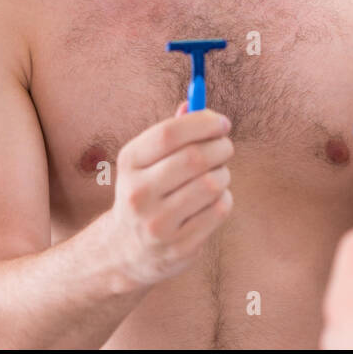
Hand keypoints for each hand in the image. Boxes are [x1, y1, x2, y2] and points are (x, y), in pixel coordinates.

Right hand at [105, 101, 233, 288]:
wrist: (126, 250)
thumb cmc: (147, 191)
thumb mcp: (147, 160)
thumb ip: (172, 132)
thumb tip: (194, 103)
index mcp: (129, 164)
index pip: (169, 134)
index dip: (202, 122)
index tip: (222, 122)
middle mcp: (138, 194)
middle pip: (194, 158)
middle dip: (221, 147)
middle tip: (225, 146)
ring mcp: (158, 224)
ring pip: (212, 184)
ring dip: (224, 173)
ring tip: (217, 175)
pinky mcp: (180, 246)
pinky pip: (220, 209)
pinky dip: (224, 198)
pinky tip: (212, 200)